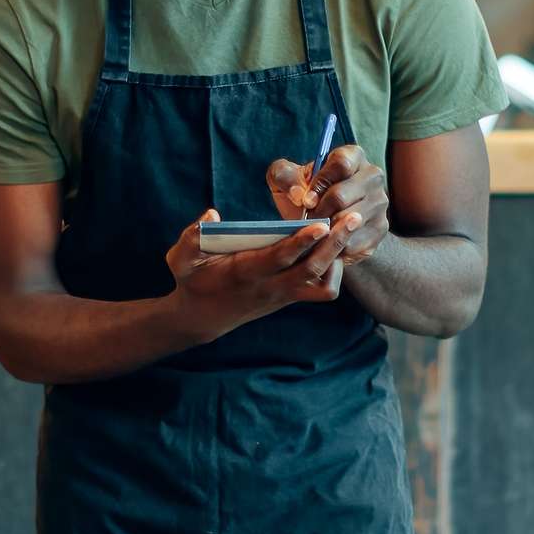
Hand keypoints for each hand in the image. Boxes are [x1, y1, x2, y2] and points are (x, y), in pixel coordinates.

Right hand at [162, 209, 357, 339]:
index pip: (278, 259)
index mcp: (245, 273)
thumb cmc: (192, 281)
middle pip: (311, 270)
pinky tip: (333, 247)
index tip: (319, 225)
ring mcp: (283, 295)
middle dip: (334, 244)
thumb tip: (211, 215)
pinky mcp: (290, 297)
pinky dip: (333, 271)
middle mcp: (269, 286)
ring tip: (348, 228)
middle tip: (353, 217)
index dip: (300, 243)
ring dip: (338, 257)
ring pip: (322, 283)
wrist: (202, 317)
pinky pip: (321, 289)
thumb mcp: (180, 260)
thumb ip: (191, 237)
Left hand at [268, 146, 388, 265]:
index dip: (319, 183)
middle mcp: (372, 176)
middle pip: (342, 196)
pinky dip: (335, 246)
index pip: (341, 163)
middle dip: (318, 211)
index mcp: (353, 155)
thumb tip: (298, 193)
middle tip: (307, 220)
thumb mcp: (287, 179)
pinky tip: (325, 243)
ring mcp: (380, 203)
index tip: (306, 200)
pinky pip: (354, 242)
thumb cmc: (304, 195)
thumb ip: (284, 175)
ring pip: (348, 221)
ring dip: (326, 230)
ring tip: (314, 231)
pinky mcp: (380, 228)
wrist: (321, 222)